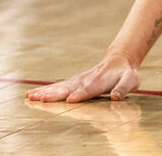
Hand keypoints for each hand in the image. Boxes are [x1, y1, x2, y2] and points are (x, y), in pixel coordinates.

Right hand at [25, 53, 140, 102]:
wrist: (120, 60)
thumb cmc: (126, 74)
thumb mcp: (131, 80)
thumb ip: (123, 88)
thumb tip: (116, 97)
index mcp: (100, 81)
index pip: (89, 89)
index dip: (80, 94)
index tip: (70, 99)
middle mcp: (85, 80)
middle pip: (69, 88)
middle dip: (55, 94)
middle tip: (41, 99)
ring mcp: (77, 80)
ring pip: (59, 87)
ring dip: (44, 92)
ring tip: (30, 97)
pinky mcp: (72, 82)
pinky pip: (56, 87)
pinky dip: (44, 90)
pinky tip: (31, 94)